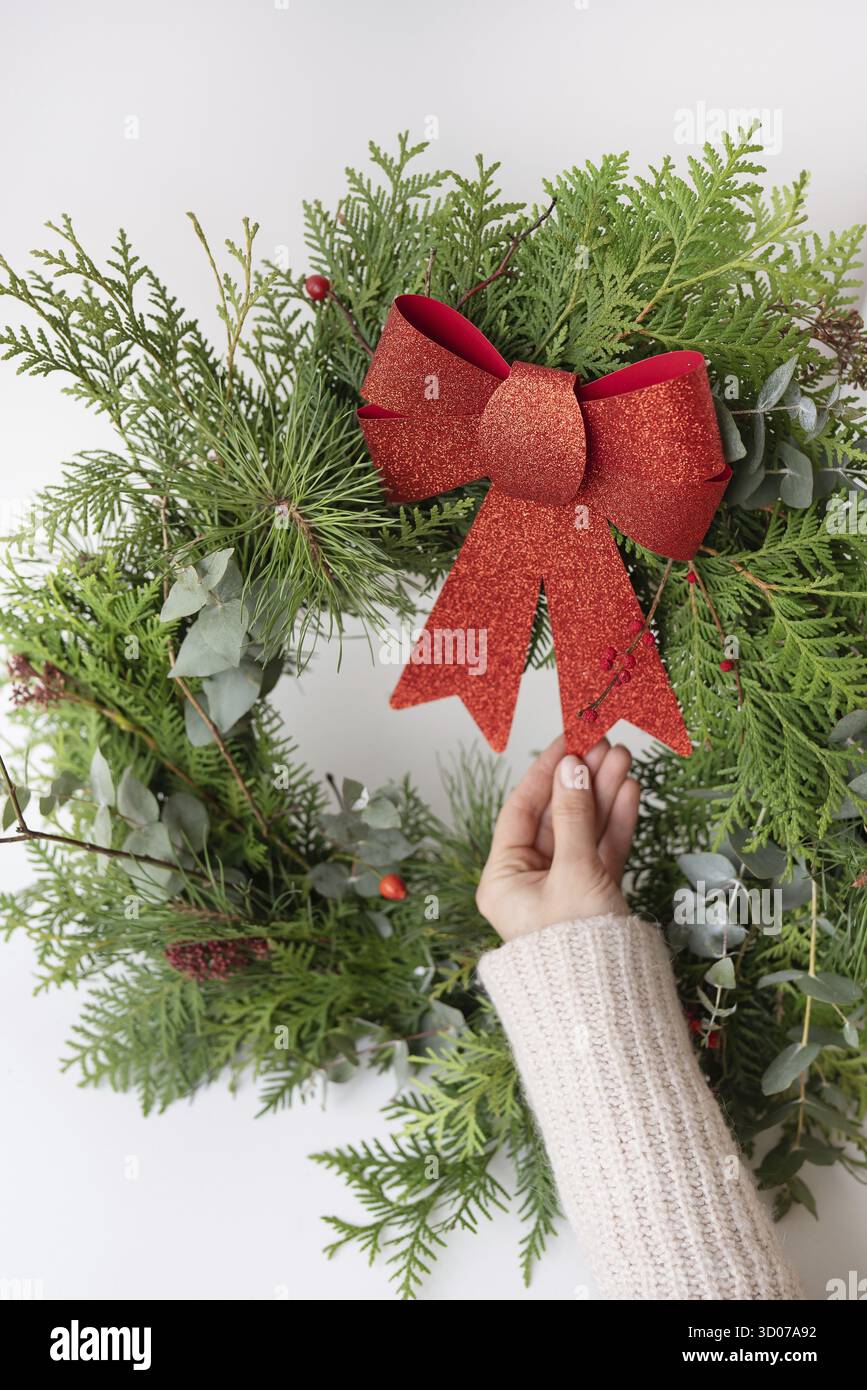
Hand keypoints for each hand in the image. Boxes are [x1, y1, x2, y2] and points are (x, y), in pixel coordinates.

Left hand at [475, 735, 640, 941]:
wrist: (610, 1010)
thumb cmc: (578, 950)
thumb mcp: (574, 875)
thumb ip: (576, 818)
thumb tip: (571, 768)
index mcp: (503, 880)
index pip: (521, 810)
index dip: (545, 772)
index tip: (566, 739)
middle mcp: (530, 883)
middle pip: (556, 817)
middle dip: (582, 779)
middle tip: (603, 742)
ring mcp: (564, 890)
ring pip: (584, 830)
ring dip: (603, 794)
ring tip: (623, 757)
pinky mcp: (594, 899)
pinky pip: (602, 852)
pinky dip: (617, 823)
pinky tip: (629, 790)